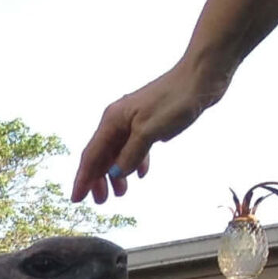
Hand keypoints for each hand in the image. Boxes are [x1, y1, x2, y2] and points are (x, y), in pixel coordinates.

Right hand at [68, 60, 228, 203]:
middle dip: (98, 179)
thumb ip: (131, 155)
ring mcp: (134, 121)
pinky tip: (142, 173)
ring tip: (121, 194)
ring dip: (117, 173)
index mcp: (112, 120)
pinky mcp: (150, 122)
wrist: (201, 77)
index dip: (83, 178)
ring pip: (119, 152)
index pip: (91, 155)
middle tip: (100, 202)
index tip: (76, 199)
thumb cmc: (174, 100)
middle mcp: (119, 121)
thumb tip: (116, 174)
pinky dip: (136, 162)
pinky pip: (136, 146)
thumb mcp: (149, 131)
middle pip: (102, 155)